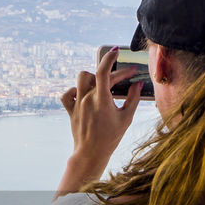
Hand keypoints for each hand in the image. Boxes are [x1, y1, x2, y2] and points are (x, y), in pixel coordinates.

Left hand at [61, 47, 141, 165]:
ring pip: (81, 79)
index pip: (103, 71)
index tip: (116, 51)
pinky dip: (74, 90)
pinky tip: (83, 93)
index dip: (110, 58)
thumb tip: (137, 84)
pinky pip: (67, 94)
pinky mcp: (71, 110)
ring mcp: (77, 104)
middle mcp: (87, 99)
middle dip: (115, 73)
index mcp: (101, 100)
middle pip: (98, 75)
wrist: (90, 154)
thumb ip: (133, 99)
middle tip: (128, 76)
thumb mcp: (126, 118)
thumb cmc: (110, 138)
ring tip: (104, 83)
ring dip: (92, 76)